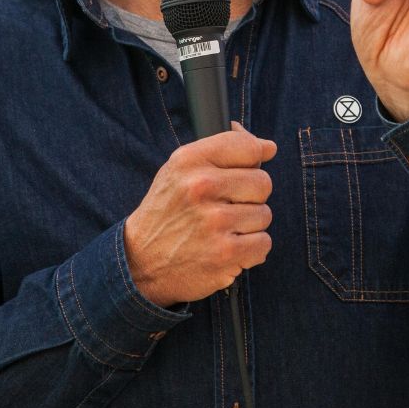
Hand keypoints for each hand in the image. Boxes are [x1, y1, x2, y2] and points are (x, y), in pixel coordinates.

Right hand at [124, 123, 275, 305]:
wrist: (139, 261)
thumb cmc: (167, 212)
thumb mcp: (180, 170)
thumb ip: (223, 152)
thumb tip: (269, 146)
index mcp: (190, 160)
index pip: (248, 146)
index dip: (254, 158)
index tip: (245, 170)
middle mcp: (201, 186)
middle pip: (263, 182)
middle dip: (251, 196)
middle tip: (227, 206)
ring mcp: (214, 221)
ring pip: (264, 214)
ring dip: (249, 226)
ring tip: (222, 230)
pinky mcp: (225, 253)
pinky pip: (263, 243)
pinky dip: (251, 250)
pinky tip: (228, 248)